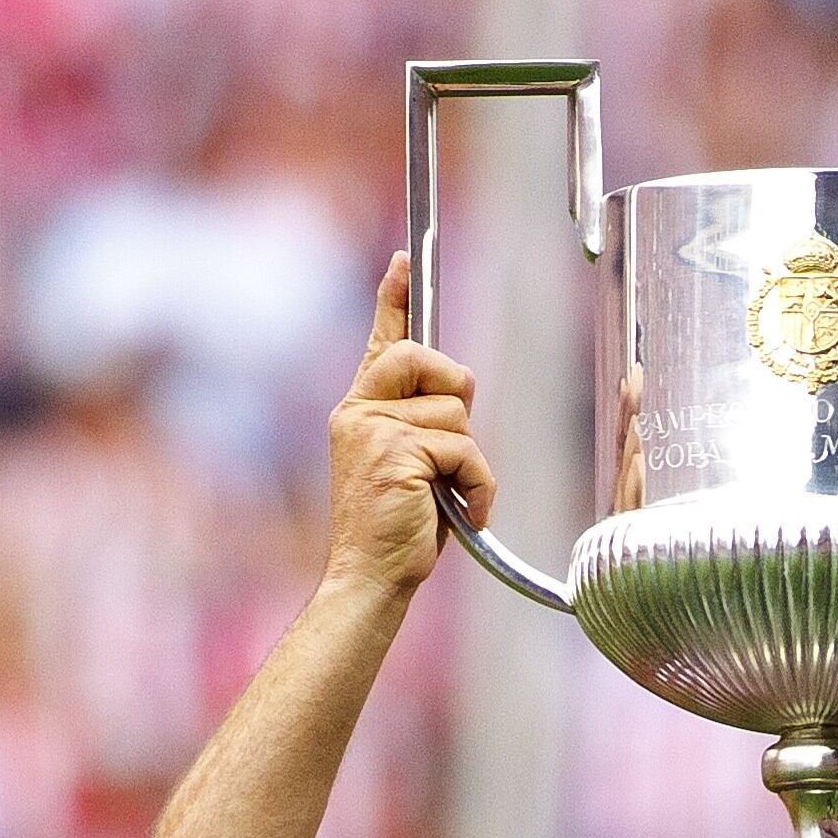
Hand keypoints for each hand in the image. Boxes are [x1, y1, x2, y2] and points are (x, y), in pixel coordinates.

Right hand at [325, 254, 496, 599]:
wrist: (370, 578)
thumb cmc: (396, 530)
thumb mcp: (409, 465)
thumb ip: (423, 423)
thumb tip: (457, 390)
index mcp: (359, 409)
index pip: (382, 340)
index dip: (394, 297)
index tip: (404, 259)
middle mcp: (360, 410)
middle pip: (427, 358)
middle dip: (454, 392)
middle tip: (449, 446)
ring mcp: (374, 428)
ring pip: (456, 412)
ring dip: (468, 461)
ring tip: (445, 497)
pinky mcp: (396, 451)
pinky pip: (466, 449)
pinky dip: (478, 486)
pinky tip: (461, 512)